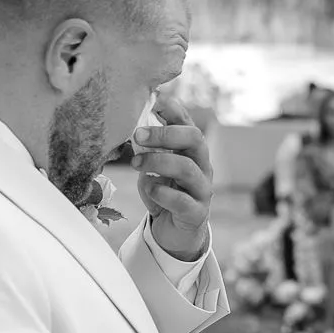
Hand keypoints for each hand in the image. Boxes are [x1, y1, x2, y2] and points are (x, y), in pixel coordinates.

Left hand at [134, 96, 213, 260]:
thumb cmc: (163, 191)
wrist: (174, 231)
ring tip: (136, 164)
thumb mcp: (154, 164)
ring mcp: (202, 189)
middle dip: (164, 133)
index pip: (187, 120)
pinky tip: (149, 189)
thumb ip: (148, 144)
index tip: (149, 101)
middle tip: (137, 135)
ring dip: (158, 162)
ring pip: (187, 168)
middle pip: (194, 138)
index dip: (171, 107)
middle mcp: (202, 165)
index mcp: (191, 149)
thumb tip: (131, 119)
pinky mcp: (196, 213)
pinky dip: (162, 193)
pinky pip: (182, 201)